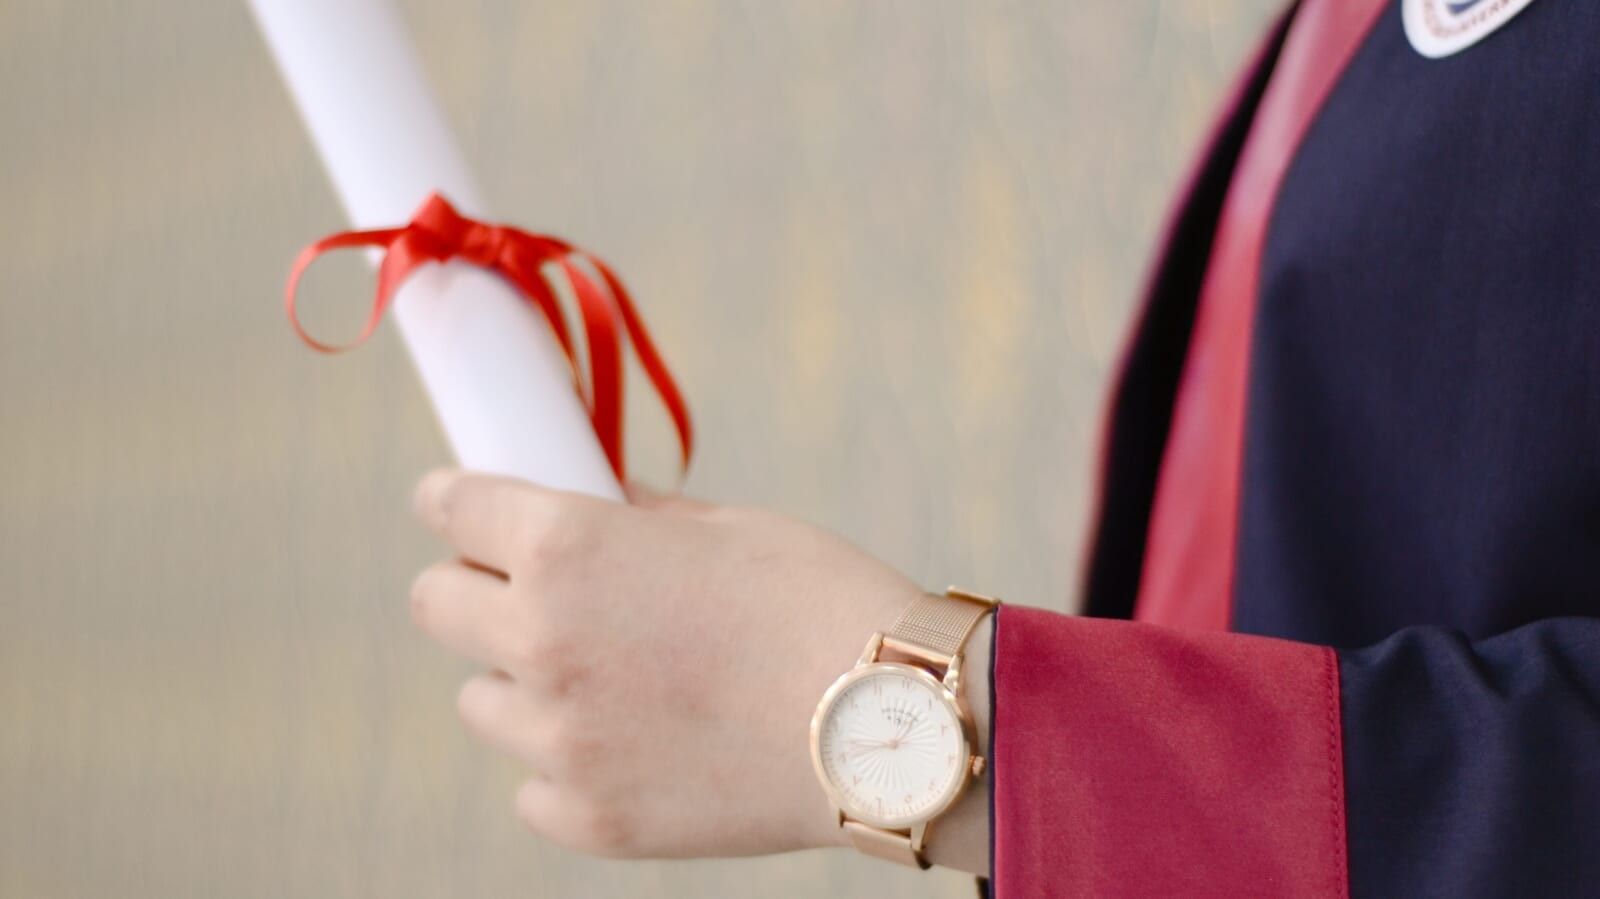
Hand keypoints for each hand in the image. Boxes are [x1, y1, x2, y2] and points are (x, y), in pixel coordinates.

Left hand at [407, 469, 989, 864]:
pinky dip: (570, 763)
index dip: (452, 500)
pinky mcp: (589, 817)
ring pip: (483, 700)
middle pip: (437, 604)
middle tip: (533, 591)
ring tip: (610, 680)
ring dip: (524, 680)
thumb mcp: (726, 526)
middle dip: (475, 587)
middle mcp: (541, 640)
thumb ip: (637, 520)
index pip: (452, 508)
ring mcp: (559, 739)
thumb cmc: (822, 603)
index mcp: (568, 548)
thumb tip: (599, 512)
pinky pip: (536, 784)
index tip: (456, 505)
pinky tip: (638, 745)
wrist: (893, 725)